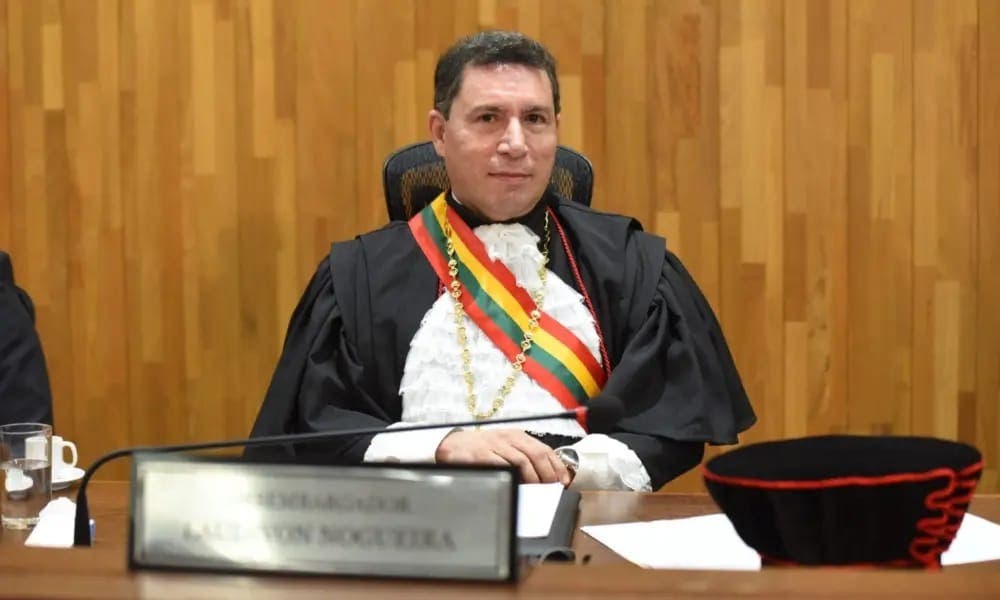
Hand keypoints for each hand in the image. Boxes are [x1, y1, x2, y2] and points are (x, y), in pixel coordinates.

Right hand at [435, 428, 570, 485]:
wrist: (451, 445)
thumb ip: (524, 460)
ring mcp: (493, 445)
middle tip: (550, 491)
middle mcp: (507, 438)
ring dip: (532, 479)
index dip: (556, 466)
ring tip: (535, 493)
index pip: (544, 449)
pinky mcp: (480, 455)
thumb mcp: (505, 450)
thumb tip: (547, 480)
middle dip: (547, 475)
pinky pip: (501, 466)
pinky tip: (515, 487)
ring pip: (522, 462)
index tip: (562, 482)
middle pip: (536, 455)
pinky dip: (512, 478)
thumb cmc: (482, 451)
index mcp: (517, 436)